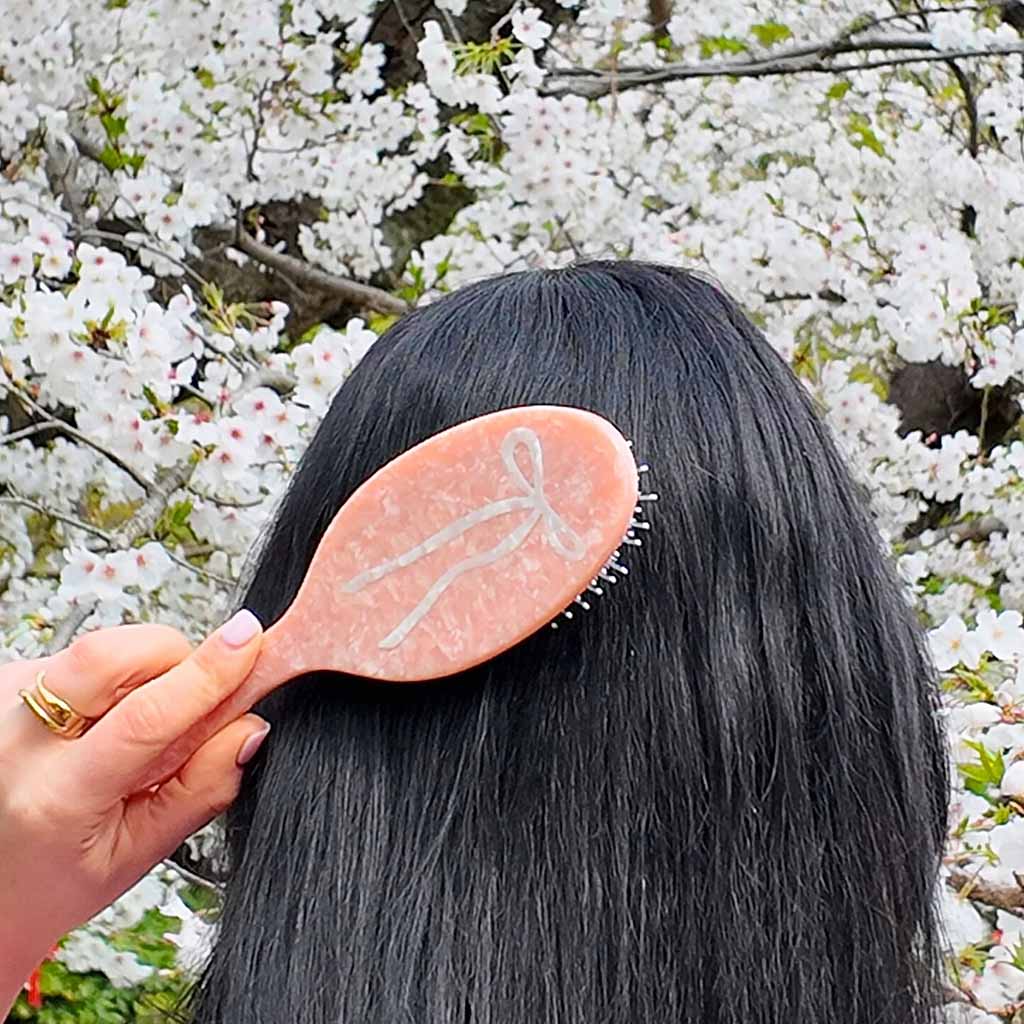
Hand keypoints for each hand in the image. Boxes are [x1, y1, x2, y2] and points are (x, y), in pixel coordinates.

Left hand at [0, 612, 268, 1010]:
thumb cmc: (53, 878)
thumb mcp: (137, 855)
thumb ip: (201, 789)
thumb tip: (249, 729)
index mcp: (57, 798)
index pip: (146, 717)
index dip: (207, 673)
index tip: (246, 642)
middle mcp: (17, 744)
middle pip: (109, 655)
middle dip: (173, 654)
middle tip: (191, 692)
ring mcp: (2, 705)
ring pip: (100, 649)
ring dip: (142, 672)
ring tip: (135, 726)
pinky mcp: (3, 682)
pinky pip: (80, 656)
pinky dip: (112, 679)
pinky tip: (99, 723)